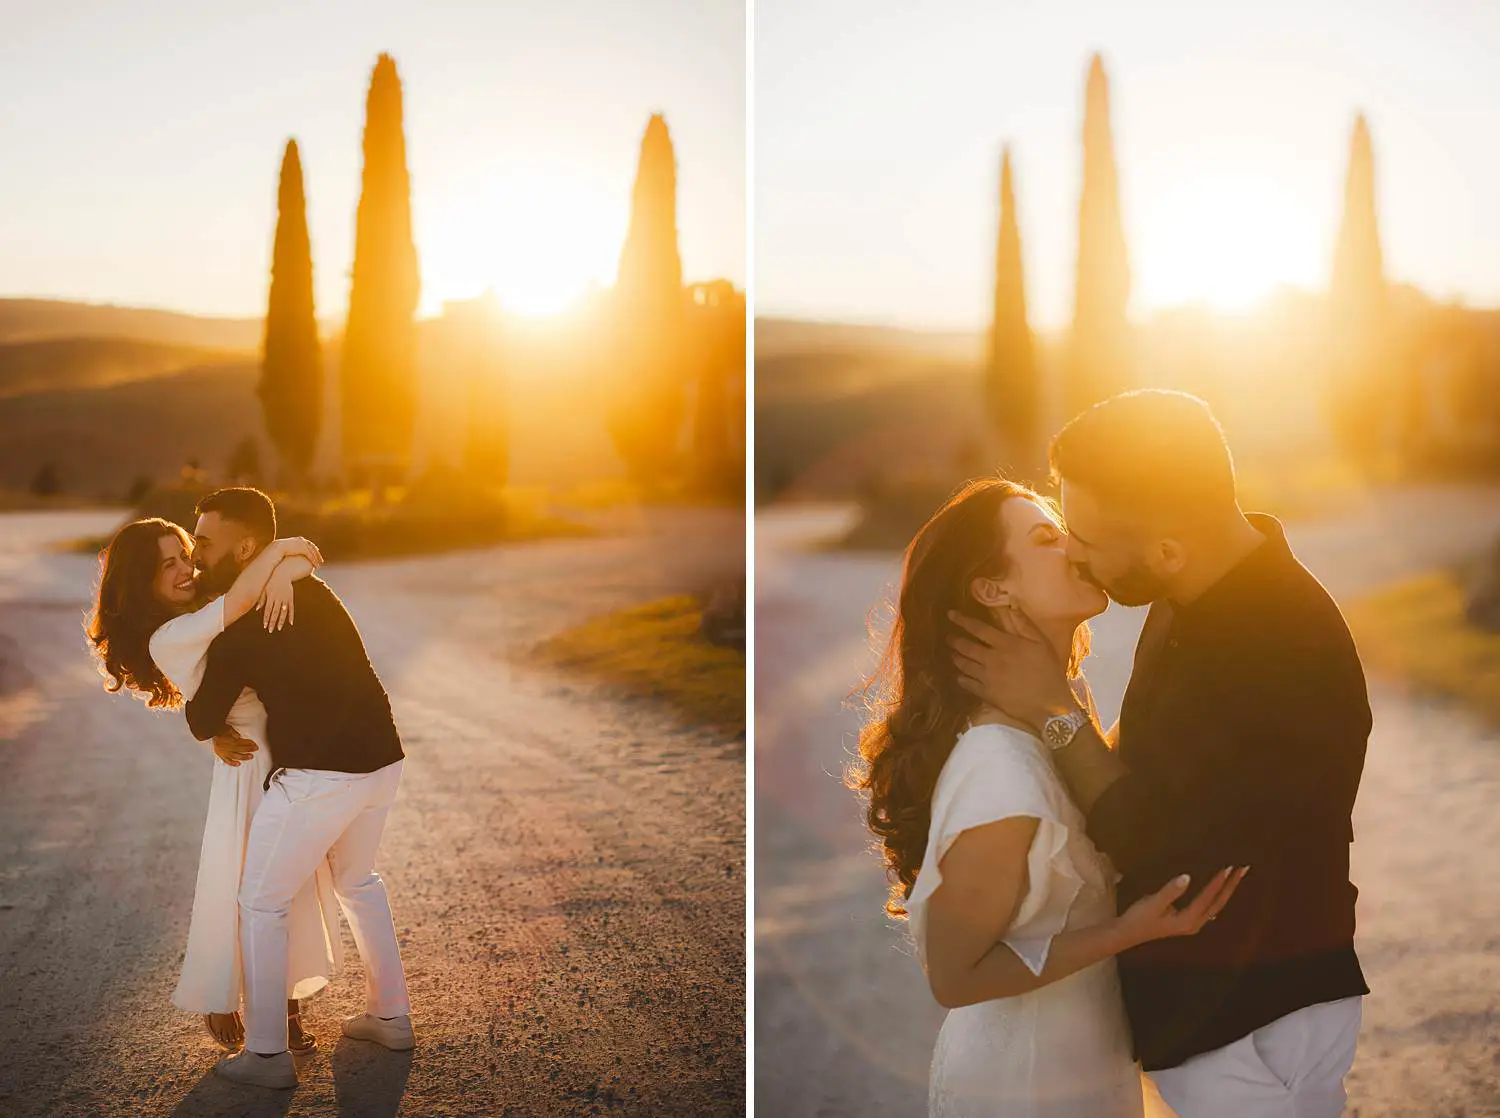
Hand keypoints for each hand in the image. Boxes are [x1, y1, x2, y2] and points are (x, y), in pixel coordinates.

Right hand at [212, 729, 257, 765]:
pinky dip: (232, 763)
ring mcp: (222, 752)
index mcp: (226, 740)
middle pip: (238, 748)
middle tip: (256, 749)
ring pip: (234, 755)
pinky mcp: (220, 755)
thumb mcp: (226, 728)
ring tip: (251, 756)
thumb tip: (238, 736)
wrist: (209, 732)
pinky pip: (226, 760)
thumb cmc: (219, 729)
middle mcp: (224, 747)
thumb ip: (232, 732)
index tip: (254, 743)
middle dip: (248, 749)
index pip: (239, 742)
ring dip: (243, 756)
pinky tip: (238, 764)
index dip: (248, 743)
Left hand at [258, 568, 295, 630]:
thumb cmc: (271, 581)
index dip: (266, 618)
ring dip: (281, 621)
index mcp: (270, 597)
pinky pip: (291, 609)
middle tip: (270, 630)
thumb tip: (257, 609)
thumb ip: (261, 599)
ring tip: (279, 628)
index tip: (265, 626)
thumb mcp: (264, 589)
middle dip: (272, 622)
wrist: (283, 573)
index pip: (268, 610)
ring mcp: (285, 599)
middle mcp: (278, 599)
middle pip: (275, 613)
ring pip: (283, 612)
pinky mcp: (291, 598)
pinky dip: (291, 616)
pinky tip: (290, 623)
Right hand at [279, 537, 323, 567]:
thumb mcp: (284, 549)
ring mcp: (303, 544)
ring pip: (313, 552)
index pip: (308, 543)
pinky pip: (311, 556)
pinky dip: (314, 561)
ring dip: (317, 559)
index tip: (316, 552)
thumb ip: (289, 550)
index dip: (312, 548)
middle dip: (317, 554)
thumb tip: (289, 553)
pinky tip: (316, 566)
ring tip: (319, 565)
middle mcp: (302, 541)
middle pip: (312, 547)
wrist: (276, 549)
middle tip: (321, 560)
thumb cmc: (277, 550)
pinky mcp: (303, 549)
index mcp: (297, 539)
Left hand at [947, 609, 1077, 727]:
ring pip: (964, 665)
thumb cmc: (1049, 671)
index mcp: (1005, 644)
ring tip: (953, 655)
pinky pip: (968, 684)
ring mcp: (987, 677)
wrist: (1049, 704)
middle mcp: (991, 659)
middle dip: (955, 641)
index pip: (978, 629)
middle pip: (966, 647)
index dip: (962, 620)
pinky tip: (960, 677)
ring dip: (957, 658)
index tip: (951, 615)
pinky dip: (961, 679)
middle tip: (948, 638)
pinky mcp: (986, 694)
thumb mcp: (1042, 643)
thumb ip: (1025, 625)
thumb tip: (1012, 607)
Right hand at [1115, 866, 1249, 948]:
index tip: (1228, 868)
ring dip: (1226, 891)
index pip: (1207, 898)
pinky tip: (1219, 889)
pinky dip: (1217, 896)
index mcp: (1188, 920)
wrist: (1127, 933)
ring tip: (1235, 876)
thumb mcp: (1153, 903)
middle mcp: (1195, 923)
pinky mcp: (1187, 921)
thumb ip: (1170, 891)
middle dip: (1230, 886)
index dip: (1218, 883)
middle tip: (1243, 869)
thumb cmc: (1139, 918)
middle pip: (1218, 903)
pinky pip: (1209, 907)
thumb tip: (1187, 877)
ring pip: (1215, 906)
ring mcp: (1192, 924)